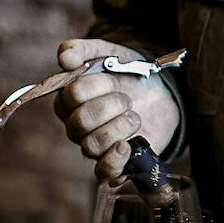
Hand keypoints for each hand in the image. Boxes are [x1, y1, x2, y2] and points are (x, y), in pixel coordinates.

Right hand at [52, 38, 180, 179]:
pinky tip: (127, 146)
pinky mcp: (114, 162)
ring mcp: (94, 146)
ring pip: (91, 146)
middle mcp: (76, 126)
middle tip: (127, 99)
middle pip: (80, 123)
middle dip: (109, 106)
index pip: (71, 95)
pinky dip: (113, 161)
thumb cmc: (127, 72)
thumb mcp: (108, 52)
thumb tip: (64, 58)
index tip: (114, 75)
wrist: (159, 90)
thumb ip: (82, 50)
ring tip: (134, 117)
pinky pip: (102, 173)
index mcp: (69, 100)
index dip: (96, 85)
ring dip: (118, 128)